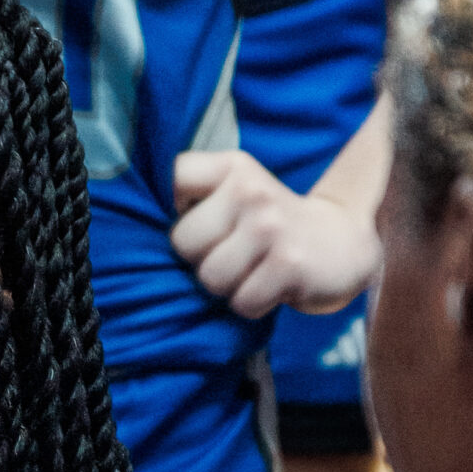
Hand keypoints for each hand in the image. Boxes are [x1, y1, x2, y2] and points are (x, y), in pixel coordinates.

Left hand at [171, 150, 379, 317]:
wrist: (342, 244)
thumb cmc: (268, 226)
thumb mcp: (235, 194)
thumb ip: (190, 196)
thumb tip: (131, 225)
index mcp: (230, 167)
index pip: (170, 180)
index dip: (170, 213)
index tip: (195, 221)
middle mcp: (251, 189)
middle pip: (183, 243)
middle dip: (201, 260)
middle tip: (232, 255)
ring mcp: (271, 226)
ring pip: (210, 277)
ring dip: (227, 287)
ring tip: (251, 271)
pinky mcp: (290, 264)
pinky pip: (241, 302)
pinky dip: (252, 305)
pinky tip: (269, 287)